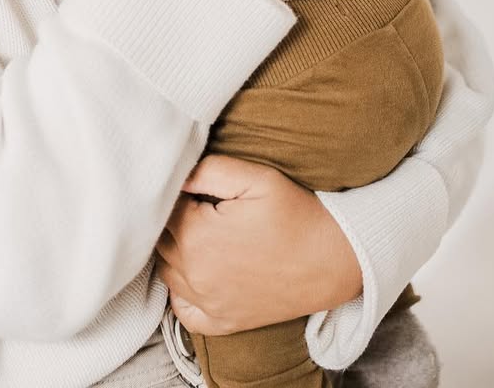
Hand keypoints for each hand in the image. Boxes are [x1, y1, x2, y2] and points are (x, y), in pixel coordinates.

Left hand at [155, 154, 362, 335]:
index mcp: (198, 235)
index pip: (164, 207)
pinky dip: (181, 291)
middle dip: (173, 219)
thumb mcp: (255, 178)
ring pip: (166, 270)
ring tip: (200, 231)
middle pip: (161, 238)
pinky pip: (182, 310)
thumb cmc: (295, 214)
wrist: (333, 259)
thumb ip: (208, 170)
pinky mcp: (222, 322)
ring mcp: (208, 303)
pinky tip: (196, 270)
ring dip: (174, 250)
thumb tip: (175, 174)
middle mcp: (196, 274)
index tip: (196, 187)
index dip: (177, 192)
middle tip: (198, 206)